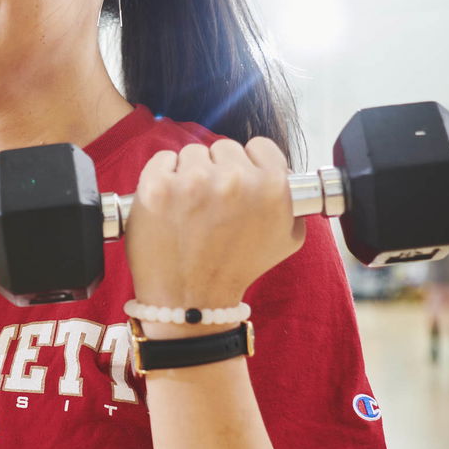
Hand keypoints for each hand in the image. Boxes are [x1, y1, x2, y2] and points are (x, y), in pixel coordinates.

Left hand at [125, 138, 304, 318]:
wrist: (190, 301)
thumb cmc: (236, 269)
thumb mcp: (286, 239)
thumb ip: (291, 199)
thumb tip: (284, 173)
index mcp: (271, 187)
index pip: (260, 147)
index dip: (250, 165)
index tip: (239, 184)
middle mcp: (234, 180)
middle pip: (223, 149)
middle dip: (218, 172)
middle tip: (212, 205)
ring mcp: (193, 182)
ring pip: (192, 154)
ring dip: (189, 175)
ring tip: (189, 209)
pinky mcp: (157, 187)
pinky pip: (161, 159)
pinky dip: (162, 176)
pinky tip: (168, 204)